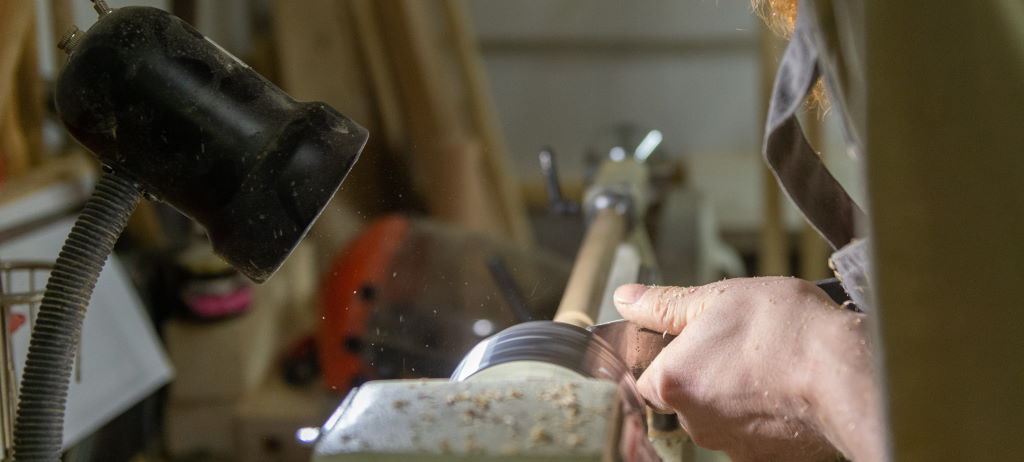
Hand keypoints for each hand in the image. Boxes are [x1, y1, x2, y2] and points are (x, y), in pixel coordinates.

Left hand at [614, 277, 883, 461]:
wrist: (847, 373)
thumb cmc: (785, 330)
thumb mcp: (719, 297)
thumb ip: (665, 304)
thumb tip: (626, 298)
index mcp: (672, 381)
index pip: (648, 378)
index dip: (668, 358)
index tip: (694, 343)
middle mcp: (695, 422)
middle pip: (684, 398)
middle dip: (705, 375)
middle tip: (738, 347)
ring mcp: (731, 445)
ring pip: (720, 417)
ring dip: (736, 395)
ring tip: (768, 365)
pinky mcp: (765, 459)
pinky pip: (753, 434)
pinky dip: (764, 416)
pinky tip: (785, 391)